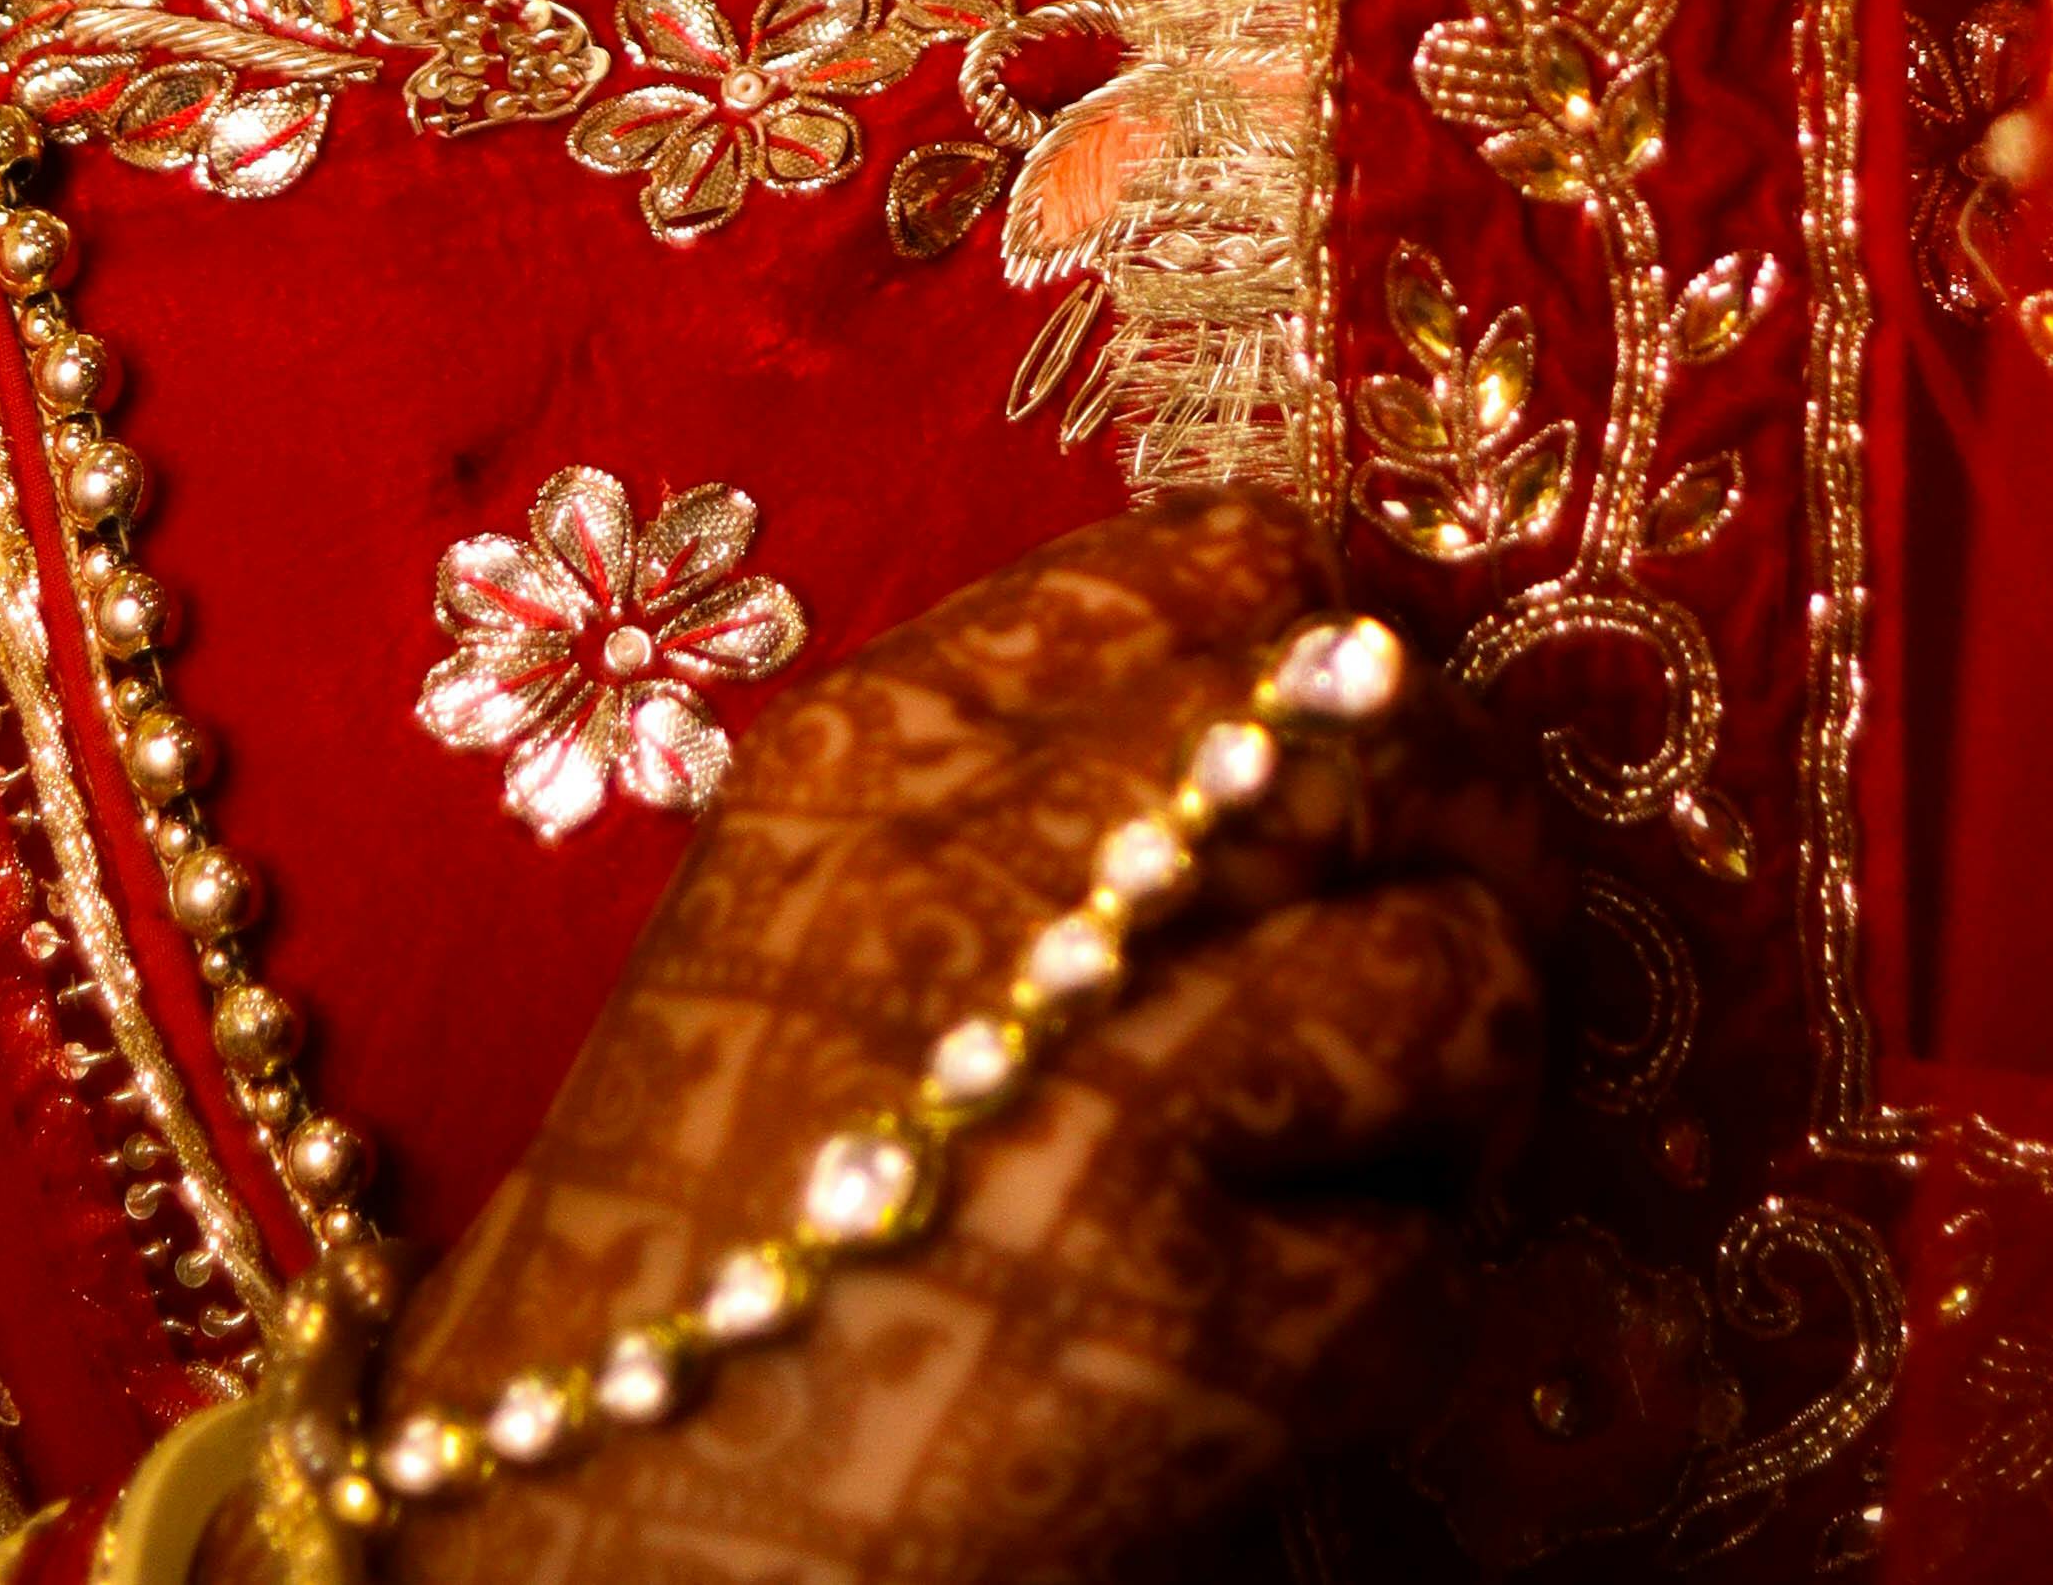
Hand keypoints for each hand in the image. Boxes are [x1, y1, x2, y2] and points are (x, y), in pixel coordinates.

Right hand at [319, 488, 1560, 1580]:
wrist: (578, 1564)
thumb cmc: (720, 1247)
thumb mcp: (813, 928)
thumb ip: (1027, 790)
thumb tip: (1335, 690)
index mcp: (867, 757)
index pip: (1224, 567)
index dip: (1364, 642)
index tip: (1395, 730)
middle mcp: (975, 878)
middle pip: (1371, 719)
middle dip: (1473, 822)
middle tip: (1474, 923)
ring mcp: (1096, 1097)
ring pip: (1454, 965)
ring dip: (1470, 1078)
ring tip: (1390, 1156)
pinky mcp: (1197, 1329)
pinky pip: (1435, 1247)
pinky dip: (1410, 1297)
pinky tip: (1302, 1336)